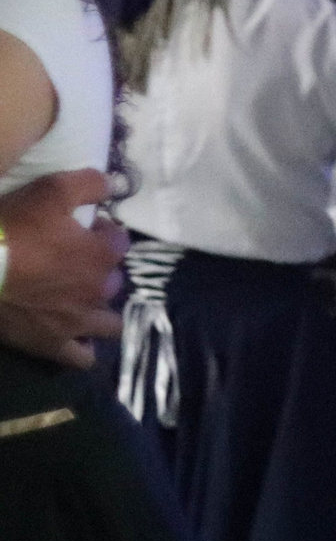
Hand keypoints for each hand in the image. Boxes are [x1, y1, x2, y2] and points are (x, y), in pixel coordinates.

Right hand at [0, 169, 125, 366]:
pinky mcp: (53, 344)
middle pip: (113, 281)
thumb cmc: (10, 228)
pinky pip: (82, 356)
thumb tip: (115, 183)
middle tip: (74, 262)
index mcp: (100, 256)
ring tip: (80, 301)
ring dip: (100, 310)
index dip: (104, 232)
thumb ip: (88, 185)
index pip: (120, 242)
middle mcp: (97, 291)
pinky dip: (83, 348)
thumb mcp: (49, 190)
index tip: (84, 227)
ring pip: (109, 322)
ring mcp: (77, 322)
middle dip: (101, 270)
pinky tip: (75, 338)